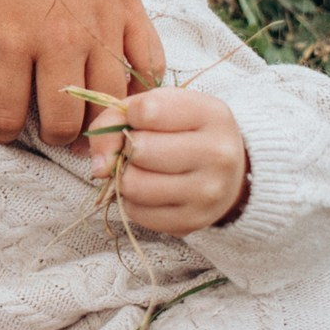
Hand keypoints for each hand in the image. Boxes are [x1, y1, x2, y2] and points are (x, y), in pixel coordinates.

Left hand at [0, 0, 163, 144]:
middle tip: (42, 130)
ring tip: (82, 125)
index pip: (6, 111)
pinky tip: (121, 94)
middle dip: (49, 135)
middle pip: (61, 120)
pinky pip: (148, 66)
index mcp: (10, 36)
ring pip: (107, 102)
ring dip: (94, 124)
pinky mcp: (131, 13)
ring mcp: (101, 29)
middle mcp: (60, 41)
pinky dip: (139, 88)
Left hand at [87, 87, 248, 234]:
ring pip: (133, 185)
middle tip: (143, 148)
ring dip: (126, 176)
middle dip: (129, 147)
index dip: (132, 115)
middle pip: (138, 150)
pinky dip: (133, 201)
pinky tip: (151, 189)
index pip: (146, 111)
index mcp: (211, 115)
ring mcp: (209, 192)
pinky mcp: (194, 222)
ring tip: (144, 169)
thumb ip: (114, 119)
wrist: (229, 171)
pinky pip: (136, 212)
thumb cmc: (181, 131)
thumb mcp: (154, 107)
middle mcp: (217, 154)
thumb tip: (100, 167)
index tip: (144, 120)